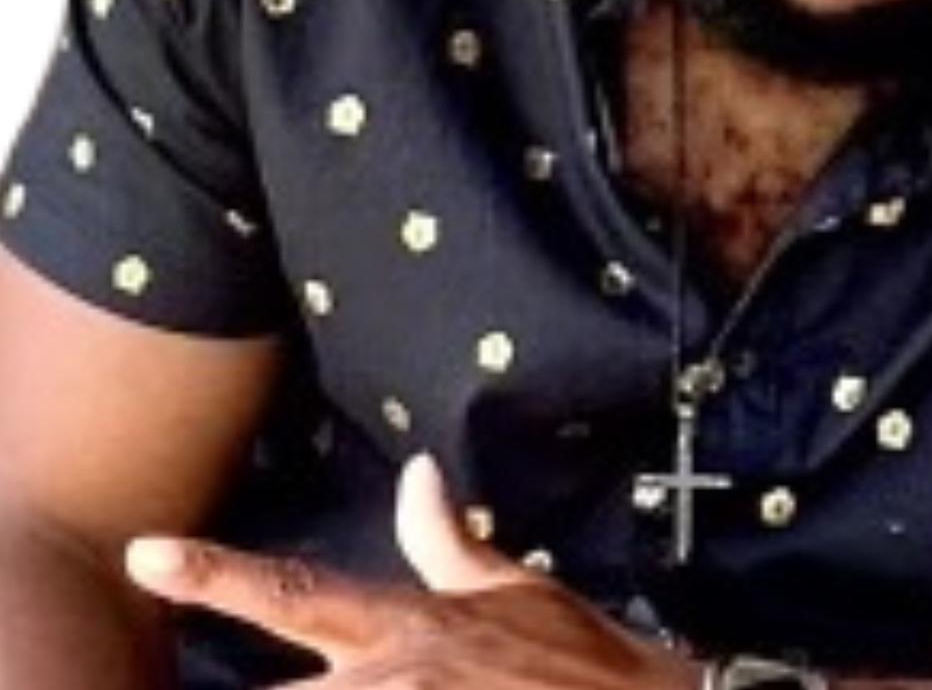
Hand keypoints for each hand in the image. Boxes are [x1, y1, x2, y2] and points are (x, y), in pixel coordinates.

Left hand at [125, 452, 704, 688]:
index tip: (147, 554)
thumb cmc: (579, 660)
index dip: (216, 575)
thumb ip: (446, 542)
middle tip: (141, 674)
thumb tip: (420, 472)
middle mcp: (390, 679)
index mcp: (405, 628)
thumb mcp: (514, 588)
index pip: (295, 592)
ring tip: (268, 682)